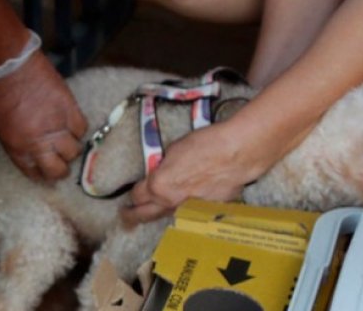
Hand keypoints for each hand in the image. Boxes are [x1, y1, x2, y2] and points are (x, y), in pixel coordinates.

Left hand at [0, 53, 86, 180]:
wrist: (9, 65)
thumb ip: (16, 143)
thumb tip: (30, 152)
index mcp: (17, 147)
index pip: (34, 172)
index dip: (41, 175)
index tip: (45, 173)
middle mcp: (39, 141)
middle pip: (58, 169)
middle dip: (59, 170)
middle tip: (59, 162)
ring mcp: (56, 126)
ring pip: (74, 151)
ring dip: (70, 149)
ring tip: (65, 142)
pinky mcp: (69, 108)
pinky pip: (81, 128)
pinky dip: (77, 130)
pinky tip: (71, 125)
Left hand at [121, 119, 273, 224]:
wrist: (237, 154)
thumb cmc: (205, 145)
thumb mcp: (173, 151)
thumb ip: (161, 166)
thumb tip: (160, 172)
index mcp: (158, 185)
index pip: (137, 195)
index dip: (135, 192)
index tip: (134, 192)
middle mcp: (171, 202)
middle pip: (144, 215)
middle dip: (132, 216)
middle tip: (125, 217)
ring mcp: (190, 210)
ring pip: (167, 216)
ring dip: (158, 214)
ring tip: (152, 214)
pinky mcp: (208, 212)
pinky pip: (190, 214)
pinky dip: (185, 210)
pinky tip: (185, 206)